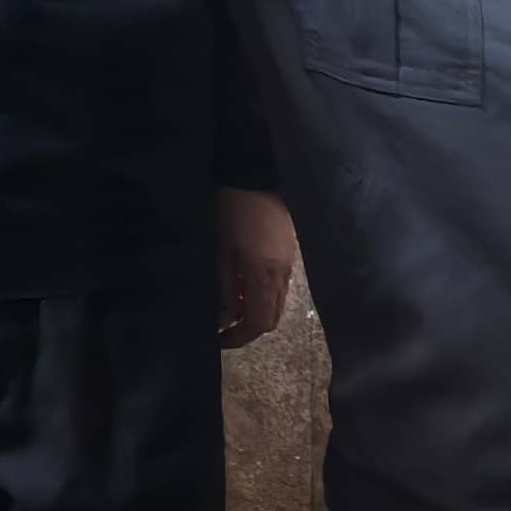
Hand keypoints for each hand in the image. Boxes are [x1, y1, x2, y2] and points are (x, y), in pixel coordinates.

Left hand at [213, 189, 298, 349]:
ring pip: (277, 301)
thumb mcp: (220, 249)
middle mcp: (283, 273)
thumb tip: (226, 317)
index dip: (240, 336)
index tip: (220, 339)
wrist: (255, 171)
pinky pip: (278, 284)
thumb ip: (225, 286)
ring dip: (255, 308)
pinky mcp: (289, 250)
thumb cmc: (231, 208)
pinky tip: (243, 281)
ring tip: (230, 301)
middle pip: (272, 317)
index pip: (260, 322)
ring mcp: (289, 262)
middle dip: (249, 326)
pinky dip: (262, 292)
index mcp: (265, 274)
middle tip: (224, 323)